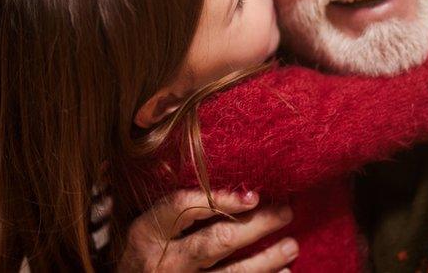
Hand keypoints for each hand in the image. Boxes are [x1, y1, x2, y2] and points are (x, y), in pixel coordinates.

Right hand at [118, 189, 296, 271]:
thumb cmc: (135, 252)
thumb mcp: (139, 224)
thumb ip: (165, 201)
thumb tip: (194, 166)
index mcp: (146, 232)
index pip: (183, 209)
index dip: (220, 199)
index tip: (253, 194)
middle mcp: (164, 261)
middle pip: (216, 242)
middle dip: (255, 226)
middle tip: (285, 211)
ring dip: (266, 260)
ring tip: (292, 245)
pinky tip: (283, 272)